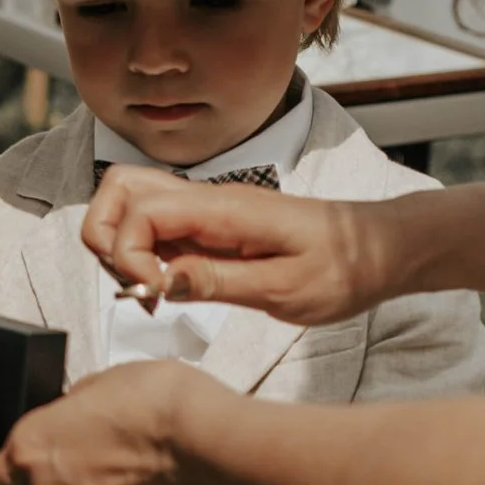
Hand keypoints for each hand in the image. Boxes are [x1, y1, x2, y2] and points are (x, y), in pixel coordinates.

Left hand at [0, 361, 217, 484]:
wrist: (207, 445)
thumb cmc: (153, 402)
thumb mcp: (103, 381)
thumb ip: (75, 404)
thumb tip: (73, 411)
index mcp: (31, 448)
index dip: (9, 470)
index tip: (26, 457)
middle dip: (49, 482)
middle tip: (82, 452)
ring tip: (123, 460)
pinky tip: (144, 477)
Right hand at [81, 166, 395, 326]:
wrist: (377, 249)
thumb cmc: (343, 268)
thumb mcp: (284, 289)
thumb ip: (216, 281)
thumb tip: (158, 280)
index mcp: (224, 208)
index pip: (139, 210)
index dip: (127, 254)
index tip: (153, 295)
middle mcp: (208, 198)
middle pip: (118, 189)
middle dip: (107, 240)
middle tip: (140, 288)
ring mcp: (206, 208)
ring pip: (130, 201)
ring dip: (121, 244)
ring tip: (152, 288)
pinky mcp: (210, 224)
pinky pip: (157, 223)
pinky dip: (144, 251)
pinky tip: (170, 284)